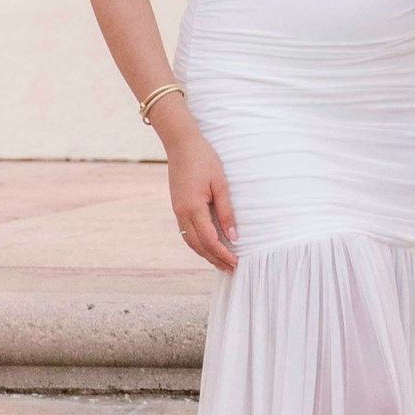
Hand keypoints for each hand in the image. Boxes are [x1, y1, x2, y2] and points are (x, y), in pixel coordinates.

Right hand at [164, 129, 238, 273]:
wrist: (182, 144)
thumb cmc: (204, 160)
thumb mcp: (221, 184)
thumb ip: (226, 211)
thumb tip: (234, 236)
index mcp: (193, 208)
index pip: (209, 240)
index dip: (222, 254)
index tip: (236, 263)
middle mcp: (182, 213)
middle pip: (198, 245)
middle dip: (214, 259)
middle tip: (230, 269)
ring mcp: (177, 211)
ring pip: (190, 241)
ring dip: (205, 254)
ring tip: (220, 262)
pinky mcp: (177, 207)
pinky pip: (186, 232)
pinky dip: (198, 243)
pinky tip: (208, 245)